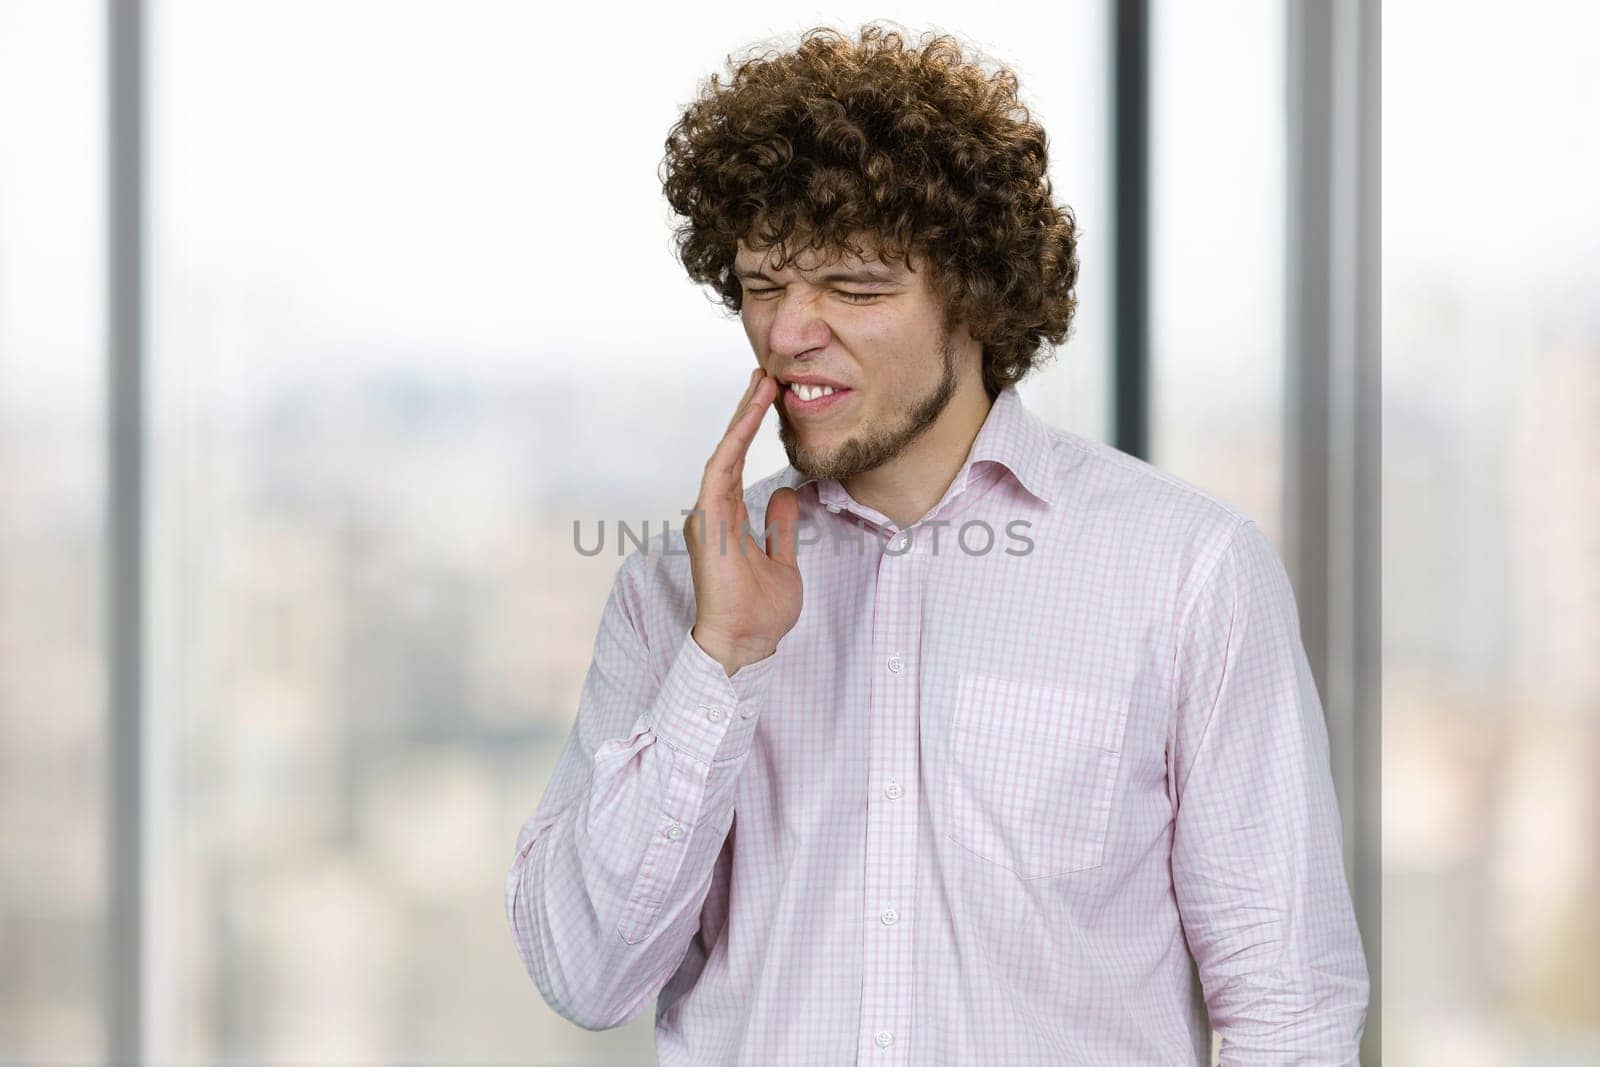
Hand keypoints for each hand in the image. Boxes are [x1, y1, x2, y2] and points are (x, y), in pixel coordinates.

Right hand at [686, 368, 801, 675]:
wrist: (746, 643)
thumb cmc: (759, 612)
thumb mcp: (781, 560)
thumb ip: (779, 527)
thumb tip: (785, 494)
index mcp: (726, 520)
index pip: (738, 464)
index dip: (752, 430)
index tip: (769, 398)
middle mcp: (712, 512)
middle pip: (728, 450)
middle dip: (746, 411)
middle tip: (764, 374)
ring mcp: (707, 516)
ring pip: (724, 453)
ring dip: (742, 418)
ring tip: (761, 383)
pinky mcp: (707, 522)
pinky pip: (719, 473)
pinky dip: (734, 444)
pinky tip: (749, 419)